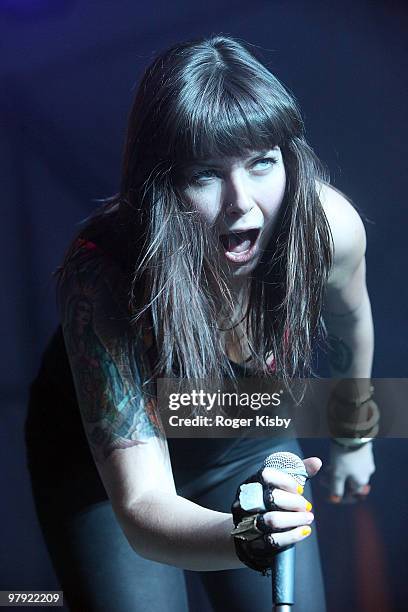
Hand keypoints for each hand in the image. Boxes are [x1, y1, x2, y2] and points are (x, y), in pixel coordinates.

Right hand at [231, 457, 321, 571]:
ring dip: (295, 519)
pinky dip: (293, 535)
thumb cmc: (271, 505)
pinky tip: (305, 530)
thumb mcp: (282, 487)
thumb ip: (299, 473)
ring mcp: (247, 524)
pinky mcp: (254, 544)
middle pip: (271, 498)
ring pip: (272, 520)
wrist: (249, 536)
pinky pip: (273, 540)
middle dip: (294, 502)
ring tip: (309, 517)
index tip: (300, 489)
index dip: (287, 481)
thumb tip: (317, 462)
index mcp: (251, 484)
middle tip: (307, 506)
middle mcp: (246, 502)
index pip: (266, 475)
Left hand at [327, 440, 374, 503]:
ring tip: (329, 466)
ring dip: (340, 471)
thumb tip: (335, 500)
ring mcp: (367, 462)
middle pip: (350, 481)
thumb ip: (336, 488)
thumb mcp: (337, 474)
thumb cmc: (344, 456)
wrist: (353, 433)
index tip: (327, 486)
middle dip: (337, 480)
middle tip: (324, 477)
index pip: (350, 493)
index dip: (337, 492)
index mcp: (361, 481)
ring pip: (352, 471)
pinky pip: (354, 462)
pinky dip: (345, 463)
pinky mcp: (364, 451)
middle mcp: (367, 473)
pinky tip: (337, 457)